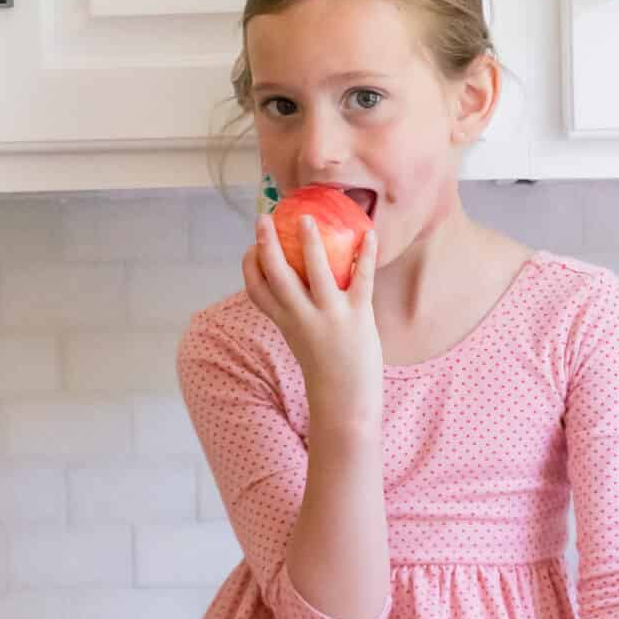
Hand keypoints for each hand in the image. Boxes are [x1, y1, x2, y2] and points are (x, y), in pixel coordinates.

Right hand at [243, 207, 382, 425]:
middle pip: (278, 275)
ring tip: (307, 219)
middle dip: (268, 245)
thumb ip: (299, 313)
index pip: (256, 290)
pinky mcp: (357, 316)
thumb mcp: (302, 340)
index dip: (250, 266)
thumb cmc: (326, 368)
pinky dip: (366, 255)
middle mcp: (301, 317)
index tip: (251, 247)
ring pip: (316, 271)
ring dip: (310, 243)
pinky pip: (361, 279)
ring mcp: (329, 316)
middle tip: (264, 218)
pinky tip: (369, 234)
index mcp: (284, 323)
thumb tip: (304, 280)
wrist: (345, 400)